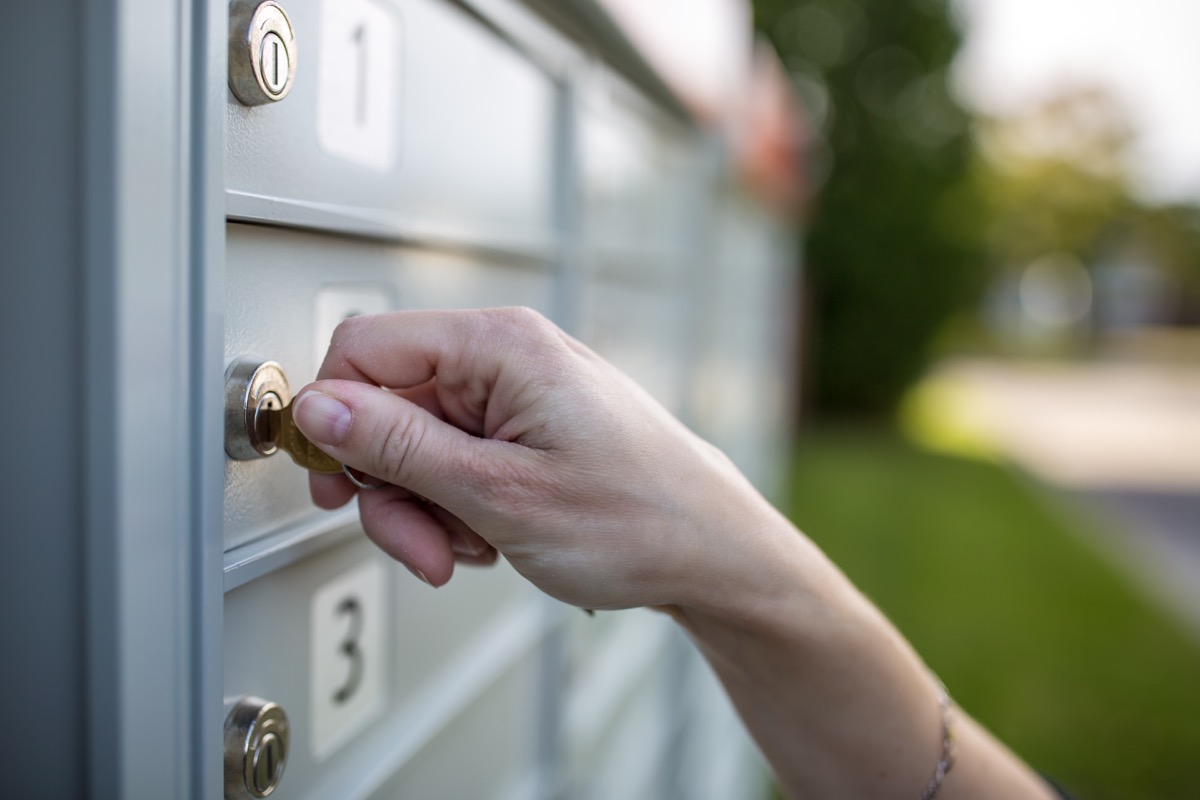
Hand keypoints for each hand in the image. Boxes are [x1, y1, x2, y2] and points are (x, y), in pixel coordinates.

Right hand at [292, 307, 776, 609]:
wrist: (713, 553)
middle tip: (421, 544)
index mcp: (500, 345)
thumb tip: (319, 407)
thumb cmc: (638, 519)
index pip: (366, 346)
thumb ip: (399, 447)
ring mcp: (517, 395)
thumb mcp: (500, 493)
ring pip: (417, 444)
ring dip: (426, 509)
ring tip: (472, 547)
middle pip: (388, 405)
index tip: (333, 480)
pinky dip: (458, 508)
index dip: (333, 414)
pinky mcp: (526, 429)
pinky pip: (457, 460)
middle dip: (391, 486)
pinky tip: (494, 538)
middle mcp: (506, 356)